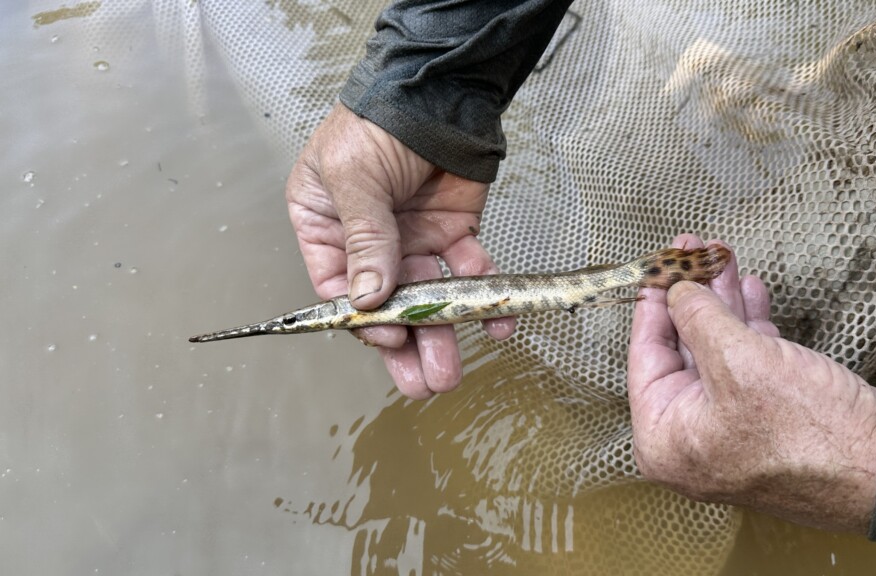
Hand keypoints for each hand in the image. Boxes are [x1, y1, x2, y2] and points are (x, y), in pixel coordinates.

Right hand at [286, 104, 514, 398]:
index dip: (363, 321)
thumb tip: (370, 301)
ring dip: (443, 333)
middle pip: (387, 305)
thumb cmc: (377, 124)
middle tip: (422, 384)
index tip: (388, 339)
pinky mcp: (455, 234)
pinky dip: (487, 295)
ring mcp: (414, 240)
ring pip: (429, 298)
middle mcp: (370, 241)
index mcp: (328, 228)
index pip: (339, 289)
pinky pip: (470, 271)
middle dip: (406, 346)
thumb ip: (366, 239)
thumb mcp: (355, 179)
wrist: (439, 91)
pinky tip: (499, 320)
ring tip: (451, 371)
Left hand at [627, 234, 875, 532]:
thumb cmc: (805, 428)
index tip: (658, 262)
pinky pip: (745, 366)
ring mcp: (726, 431)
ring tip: (722, 255)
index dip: (654, 302)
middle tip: (692, 247)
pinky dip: (748, 327)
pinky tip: (750, 290)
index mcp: (663, 439)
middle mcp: (687, 440)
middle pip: (680, 350)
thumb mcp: (738, 360)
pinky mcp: (764, 421)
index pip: (645, 356)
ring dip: (722, 302)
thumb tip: (676, 290)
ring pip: (715, 352)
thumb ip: (697, 318)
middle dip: (692, 294)